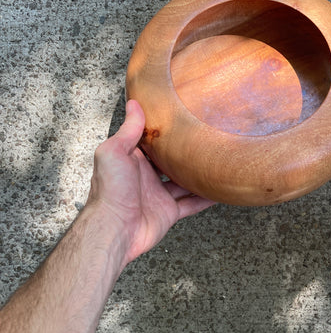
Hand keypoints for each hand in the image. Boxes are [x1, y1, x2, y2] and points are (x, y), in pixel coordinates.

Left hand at [86, 99, 214, 264]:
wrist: (114, 229)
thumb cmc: (110, 190)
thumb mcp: (114, 152)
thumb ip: (128, 130)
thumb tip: (134, 103)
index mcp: (132, 159)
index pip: (151, 140)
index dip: (163, 129)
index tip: (180, 116)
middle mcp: (146, 176)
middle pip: (170, 160)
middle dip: (184, 151)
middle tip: (204, 136)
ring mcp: (158, 194)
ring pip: (183, 181)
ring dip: (198, 173)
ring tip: (215, 160)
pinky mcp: (169, 212)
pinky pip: (191, 203)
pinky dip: (205, 198)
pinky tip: (219, 191)